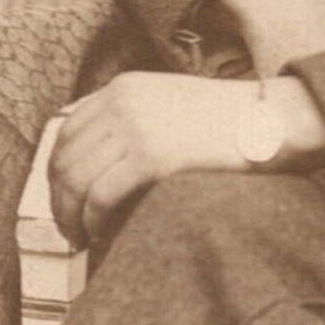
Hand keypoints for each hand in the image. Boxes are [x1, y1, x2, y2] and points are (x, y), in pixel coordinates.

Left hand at [48, 71, 324, 246]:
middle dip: (59, 198)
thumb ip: (132, 118)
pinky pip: (100, 195)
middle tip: (66, 227)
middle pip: (65, 157)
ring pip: (77, 178)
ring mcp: (136, 127)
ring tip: (78, 236)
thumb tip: (98, 160)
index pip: (67, 130)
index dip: (57, 170)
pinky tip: (97, 233)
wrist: (268, 119)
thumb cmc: (226, 120)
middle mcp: (123, 101)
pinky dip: (91, 219)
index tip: (63, 197)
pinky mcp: (152, 156)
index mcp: (123, 87)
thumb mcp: (168, 102)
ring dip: (70, 214)